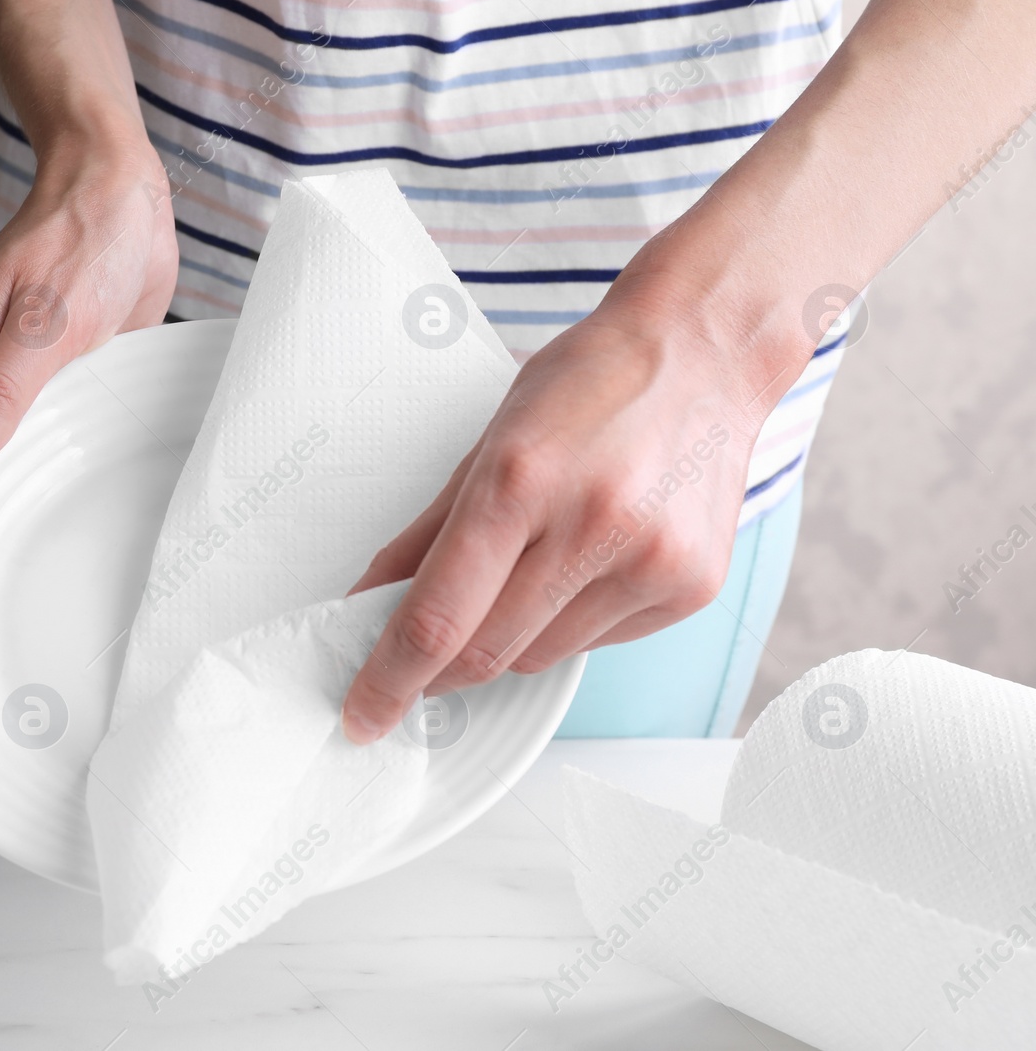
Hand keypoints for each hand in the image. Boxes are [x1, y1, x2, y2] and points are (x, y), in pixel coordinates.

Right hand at [0, 141, 176, 474]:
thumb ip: (1, 392)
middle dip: (29, 477)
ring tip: (98, 457)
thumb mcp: (47, 323)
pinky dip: (90, 430)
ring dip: (64, 454)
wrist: (122, 189)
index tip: (17, 518)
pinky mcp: (60, 374)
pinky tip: (110, 433)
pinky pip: (69, 424)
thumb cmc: (82, 239)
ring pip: (32, 446)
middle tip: (71, 487)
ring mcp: (21, 378)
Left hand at [338, 290, 802, 743]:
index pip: (438, 616)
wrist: (706, 352)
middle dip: (438, 667)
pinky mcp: (692, 588)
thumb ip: (425, 534)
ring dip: (508, 638)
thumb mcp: (489, 442)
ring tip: (530, 566)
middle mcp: (592, 524)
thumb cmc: (589, 386)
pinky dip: (569, 623)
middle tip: (416, 655)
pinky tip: (588, 562)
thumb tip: (371, 604)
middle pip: (486, 650)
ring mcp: (651, 562)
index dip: (390, 678)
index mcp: (521, 479)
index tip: (362, 714)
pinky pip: (597, 644)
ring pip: (540, 657)